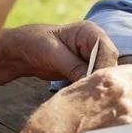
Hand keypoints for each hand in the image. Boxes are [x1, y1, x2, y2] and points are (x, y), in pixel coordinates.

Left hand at [0, 21, 118, 89]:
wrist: (22, 51)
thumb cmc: (35, 43)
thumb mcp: (54, 54)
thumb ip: (74, 67)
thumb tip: (90, 82)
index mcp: (90, 32)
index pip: (107, 51)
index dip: (104, 69)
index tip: (94, 85)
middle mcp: (96, 44)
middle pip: (109, 65)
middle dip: (101, 80)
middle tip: (93, 97)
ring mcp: (92, 57)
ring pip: (103, 75)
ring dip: (95, 87)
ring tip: (87, 100)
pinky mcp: (86, 70)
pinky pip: (93, 81)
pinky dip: (89, 89)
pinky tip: (83, 99)